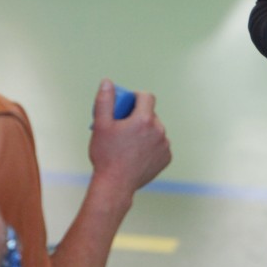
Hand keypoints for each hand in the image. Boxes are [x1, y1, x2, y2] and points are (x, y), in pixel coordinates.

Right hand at [89, 80, 171, 194]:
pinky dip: (151, 145)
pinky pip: (160, 145)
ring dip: (146, 131)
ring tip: (130, 142)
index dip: (136, 97)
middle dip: (138, 116)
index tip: (127, 105)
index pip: (146, 96)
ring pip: (155, 130)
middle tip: (123, 127)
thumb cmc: (106, 155)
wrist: (115, 185)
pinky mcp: (166, 158)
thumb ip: (104, 101)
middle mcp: (159, 130)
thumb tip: (107, 82)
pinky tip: (138, 152)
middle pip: (150, 114)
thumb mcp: (100, 125)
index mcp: (144, 119)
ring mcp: (164, 145)